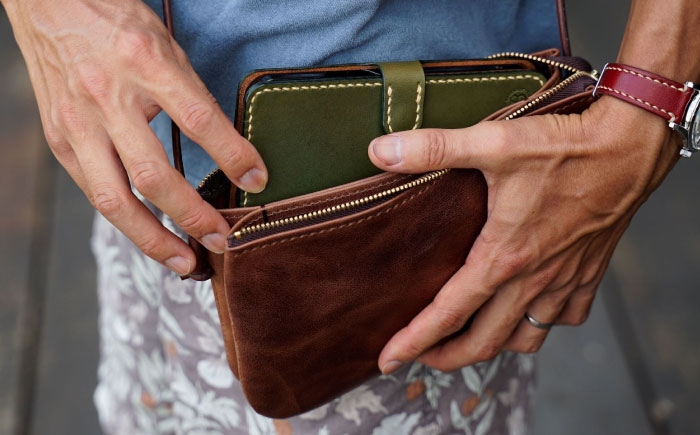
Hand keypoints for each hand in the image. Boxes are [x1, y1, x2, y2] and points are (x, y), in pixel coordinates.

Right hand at [3, 0, 266, 274]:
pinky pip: (94, 193)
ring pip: (115, 200)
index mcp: (144, 64)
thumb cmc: (116, 24)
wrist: (49, 3)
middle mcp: (106, 97)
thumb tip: (231, 154)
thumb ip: (192, 98)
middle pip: (154, 175)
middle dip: (194, 217)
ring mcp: (76, 123)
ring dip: (154, 239)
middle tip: (224, 241)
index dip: (233, 156)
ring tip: (186, 263)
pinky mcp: (58, 140)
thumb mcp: (166, 48)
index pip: (198, 120)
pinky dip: (126, 221)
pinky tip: (150, 236)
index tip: (259, 181)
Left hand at [371, 97, 678, 372]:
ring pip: (525, 338)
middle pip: (484, 342)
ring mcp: (565, 281)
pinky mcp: (589, 274)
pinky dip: (541, 323)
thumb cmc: (565, 147)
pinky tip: (528, 309)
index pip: (448, 313)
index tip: (389, 358)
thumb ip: (433, 148)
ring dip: (494, 344)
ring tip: (470, 336)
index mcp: (504, 257)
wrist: (629, 147)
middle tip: (421, 355)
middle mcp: (535, 279)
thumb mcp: (492, 142)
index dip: (413, 340)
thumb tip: (381, 151)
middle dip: (447, 357)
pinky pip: (564, 319)